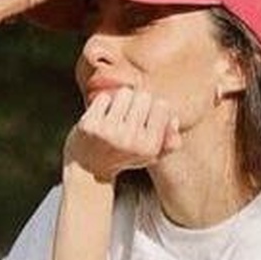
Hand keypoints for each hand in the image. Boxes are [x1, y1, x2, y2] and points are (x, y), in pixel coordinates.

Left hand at [64, 84, 180, 181]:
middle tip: (127, 119)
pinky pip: (104, 97)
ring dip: (120, 100)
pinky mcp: (90, 125)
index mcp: (149, 147)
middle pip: (144, 97)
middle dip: (136, 102)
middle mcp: (130, 141)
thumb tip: (173, 120)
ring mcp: (109, 133)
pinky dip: (103, 103)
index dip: (153, 108)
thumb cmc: (123, 155)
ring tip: (115, 117)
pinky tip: (100, 117)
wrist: (87, 166)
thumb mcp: (150, 154)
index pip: (162, 105)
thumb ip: (169, 141)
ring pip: (124, 93)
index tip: (144, 119)